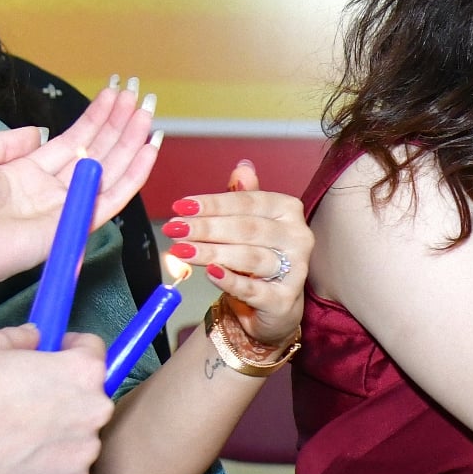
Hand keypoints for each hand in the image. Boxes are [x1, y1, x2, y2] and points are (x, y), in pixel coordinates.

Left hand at [0, 81, 164, 294]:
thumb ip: (2, 141)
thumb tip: (35, 133)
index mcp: (26, 173)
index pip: (71, 140)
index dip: (94, 117)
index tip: (115, 94)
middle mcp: (51, 189)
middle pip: (97, 150)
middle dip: (119, 123)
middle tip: (142, 95)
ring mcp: (68, 207)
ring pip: (111, 168)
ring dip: (132, 140)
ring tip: (150, 111)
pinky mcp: (78, 225)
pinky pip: (114, 197)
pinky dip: (136, 173)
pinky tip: (150, 147)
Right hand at [0, 326, 112, 473]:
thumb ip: (21, 336)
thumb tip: (34, 336)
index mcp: (83, 371)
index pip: (93, 350)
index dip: (72, 347)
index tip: (57, 352)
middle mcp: (96, 410)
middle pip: (88, 395)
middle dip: (66, 393)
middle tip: (32, 398)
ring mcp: (87, 450)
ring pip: (79, 434)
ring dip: (61, 431)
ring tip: (24, 434)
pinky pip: (67, 467)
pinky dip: (51, 463)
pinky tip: (23, 458)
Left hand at [165, 159, 310, 347]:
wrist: (271, 305)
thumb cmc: (257, 259)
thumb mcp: (249, 224)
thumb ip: (244, 197)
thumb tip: (242, 168)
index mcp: (288, 211)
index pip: (247, 202)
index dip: (212, 204)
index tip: (180, 206)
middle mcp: (297, 237)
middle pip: (247, 228)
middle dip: (206, 228)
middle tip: (175, 228)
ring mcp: (295, 270)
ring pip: (250, 256)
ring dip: (211, 252)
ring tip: (182, 250)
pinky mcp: (283, 300)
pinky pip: (253, 289)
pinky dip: (230, 280)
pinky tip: (209, 273)